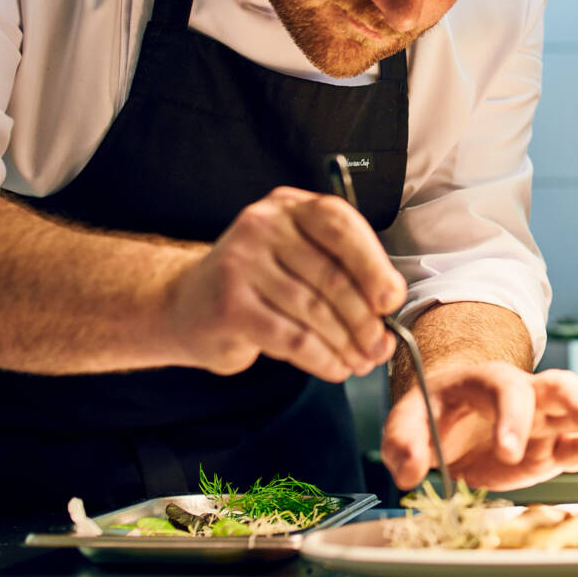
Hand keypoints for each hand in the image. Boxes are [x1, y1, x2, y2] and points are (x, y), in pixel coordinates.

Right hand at [166, 186, 403, 381]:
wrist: (186, 305)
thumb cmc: (259, 282)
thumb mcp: (298, 259)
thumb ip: (342, 270)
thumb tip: (389, 308)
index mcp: (289, 206)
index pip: (340, 225)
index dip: (373, 264)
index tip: (391, 300)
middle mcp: (263, 226)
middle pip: (331, 275)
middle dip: (364, 319)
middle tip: (381, 347)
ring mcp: (241, 264)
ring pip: (314, 311)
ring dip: (346, 344)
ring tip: (361, 362)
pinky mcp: (230, 306)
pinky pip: (292, 338)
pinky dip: (321, 358)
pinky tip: (335, 369)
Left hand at [381, 363, 577, 491]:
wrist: (445, 419)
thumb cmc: (430, 413)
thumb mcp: (406, 422)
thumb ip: (403, 442)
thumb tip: (410, 471)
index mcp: (484, 381)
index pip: (505, 392)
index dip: (511, 419)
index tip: (510, 452)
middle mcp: (520, 395)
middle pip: (554, 386)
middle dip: (575, 400)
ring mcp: (539, 421)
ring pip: (576, 410)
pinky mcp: (548, 448)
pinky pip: (576, 445)